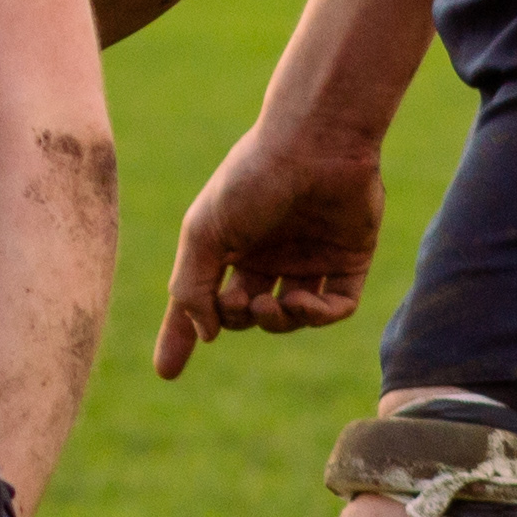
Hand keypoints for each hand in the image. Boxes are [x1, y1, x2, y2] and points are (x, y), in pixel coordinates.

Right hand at [159, 126, 380, 377]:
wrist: (315, 143)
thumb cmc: (252, 179)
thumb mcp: (204, 233)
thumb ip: (192, 286)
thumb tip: (204, 335)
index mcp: (229, 242)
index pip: (202, 298)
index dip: (183, 334)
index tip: (167, 373)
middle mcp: (269, 252)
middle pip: (247, 312)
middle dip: (238, 320)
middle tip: (236, 306)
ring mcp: (310, 257)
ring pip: (292, 316)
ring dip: (277, 322)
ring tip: (271, 306)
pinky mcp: (349, 259)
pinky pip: (335, 307)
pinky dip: (317, 316)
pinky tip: (302, 303)